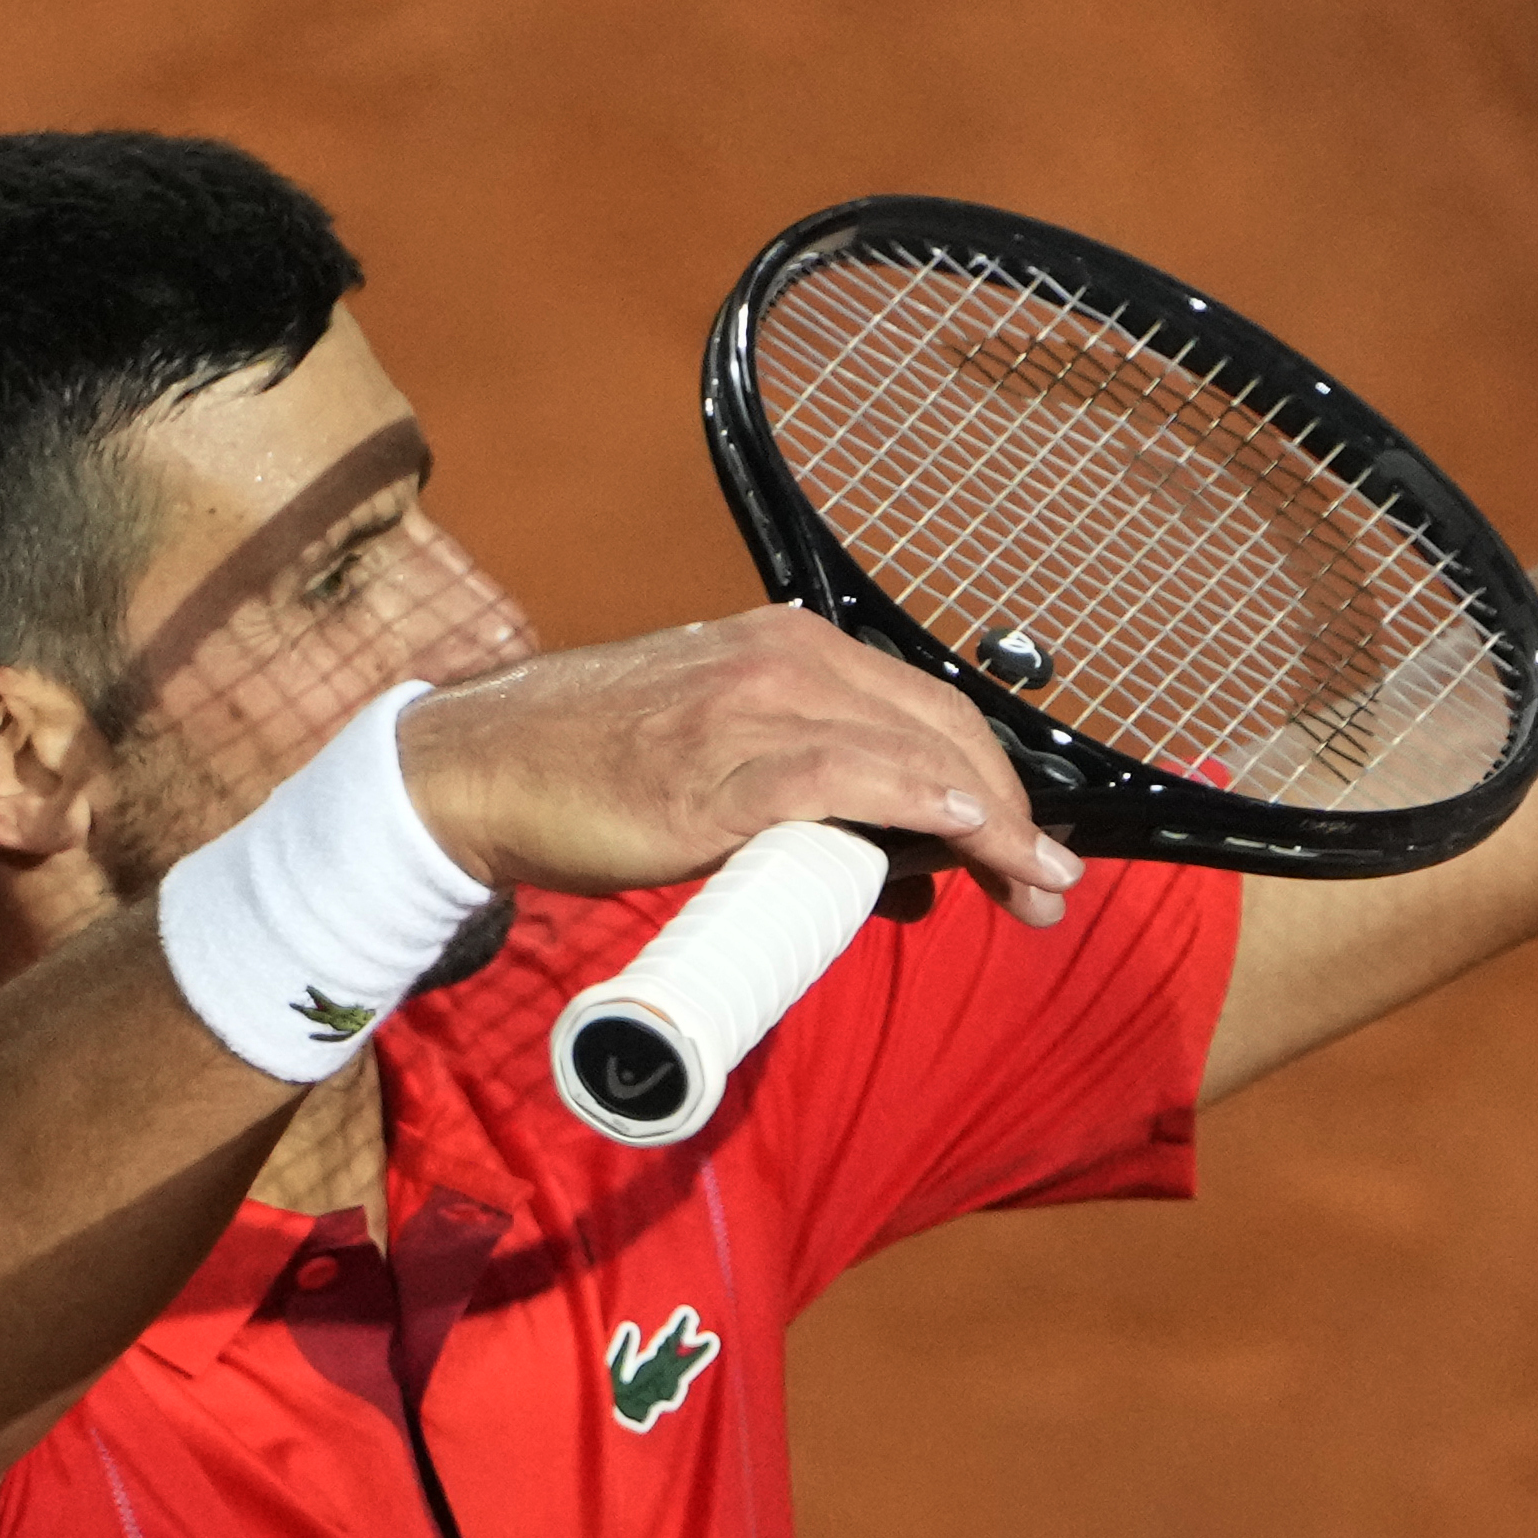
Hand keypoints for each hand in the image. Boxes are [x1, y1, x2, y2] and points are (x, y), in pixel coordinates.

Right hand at [395, 605, 1081, 921]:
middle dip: (1010, 811)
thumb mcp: (729, 773)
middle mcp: (781, 660)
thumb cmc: (605, 776)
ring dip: (987, 826)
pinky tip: (965, 832)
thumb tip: (921, 874)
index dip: (999, 780)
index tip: (1040, 848)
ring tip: (1032, 888)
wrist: (486, 771)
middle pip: (938, 728)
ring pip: (903, 754)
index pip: (930, 708)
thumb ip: (824, 806)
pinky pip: (836, 780)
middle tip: (1052, 884)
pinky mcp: (710, 773)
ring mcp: (746, 710)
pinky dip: (912, 802)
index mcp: (791, 649)